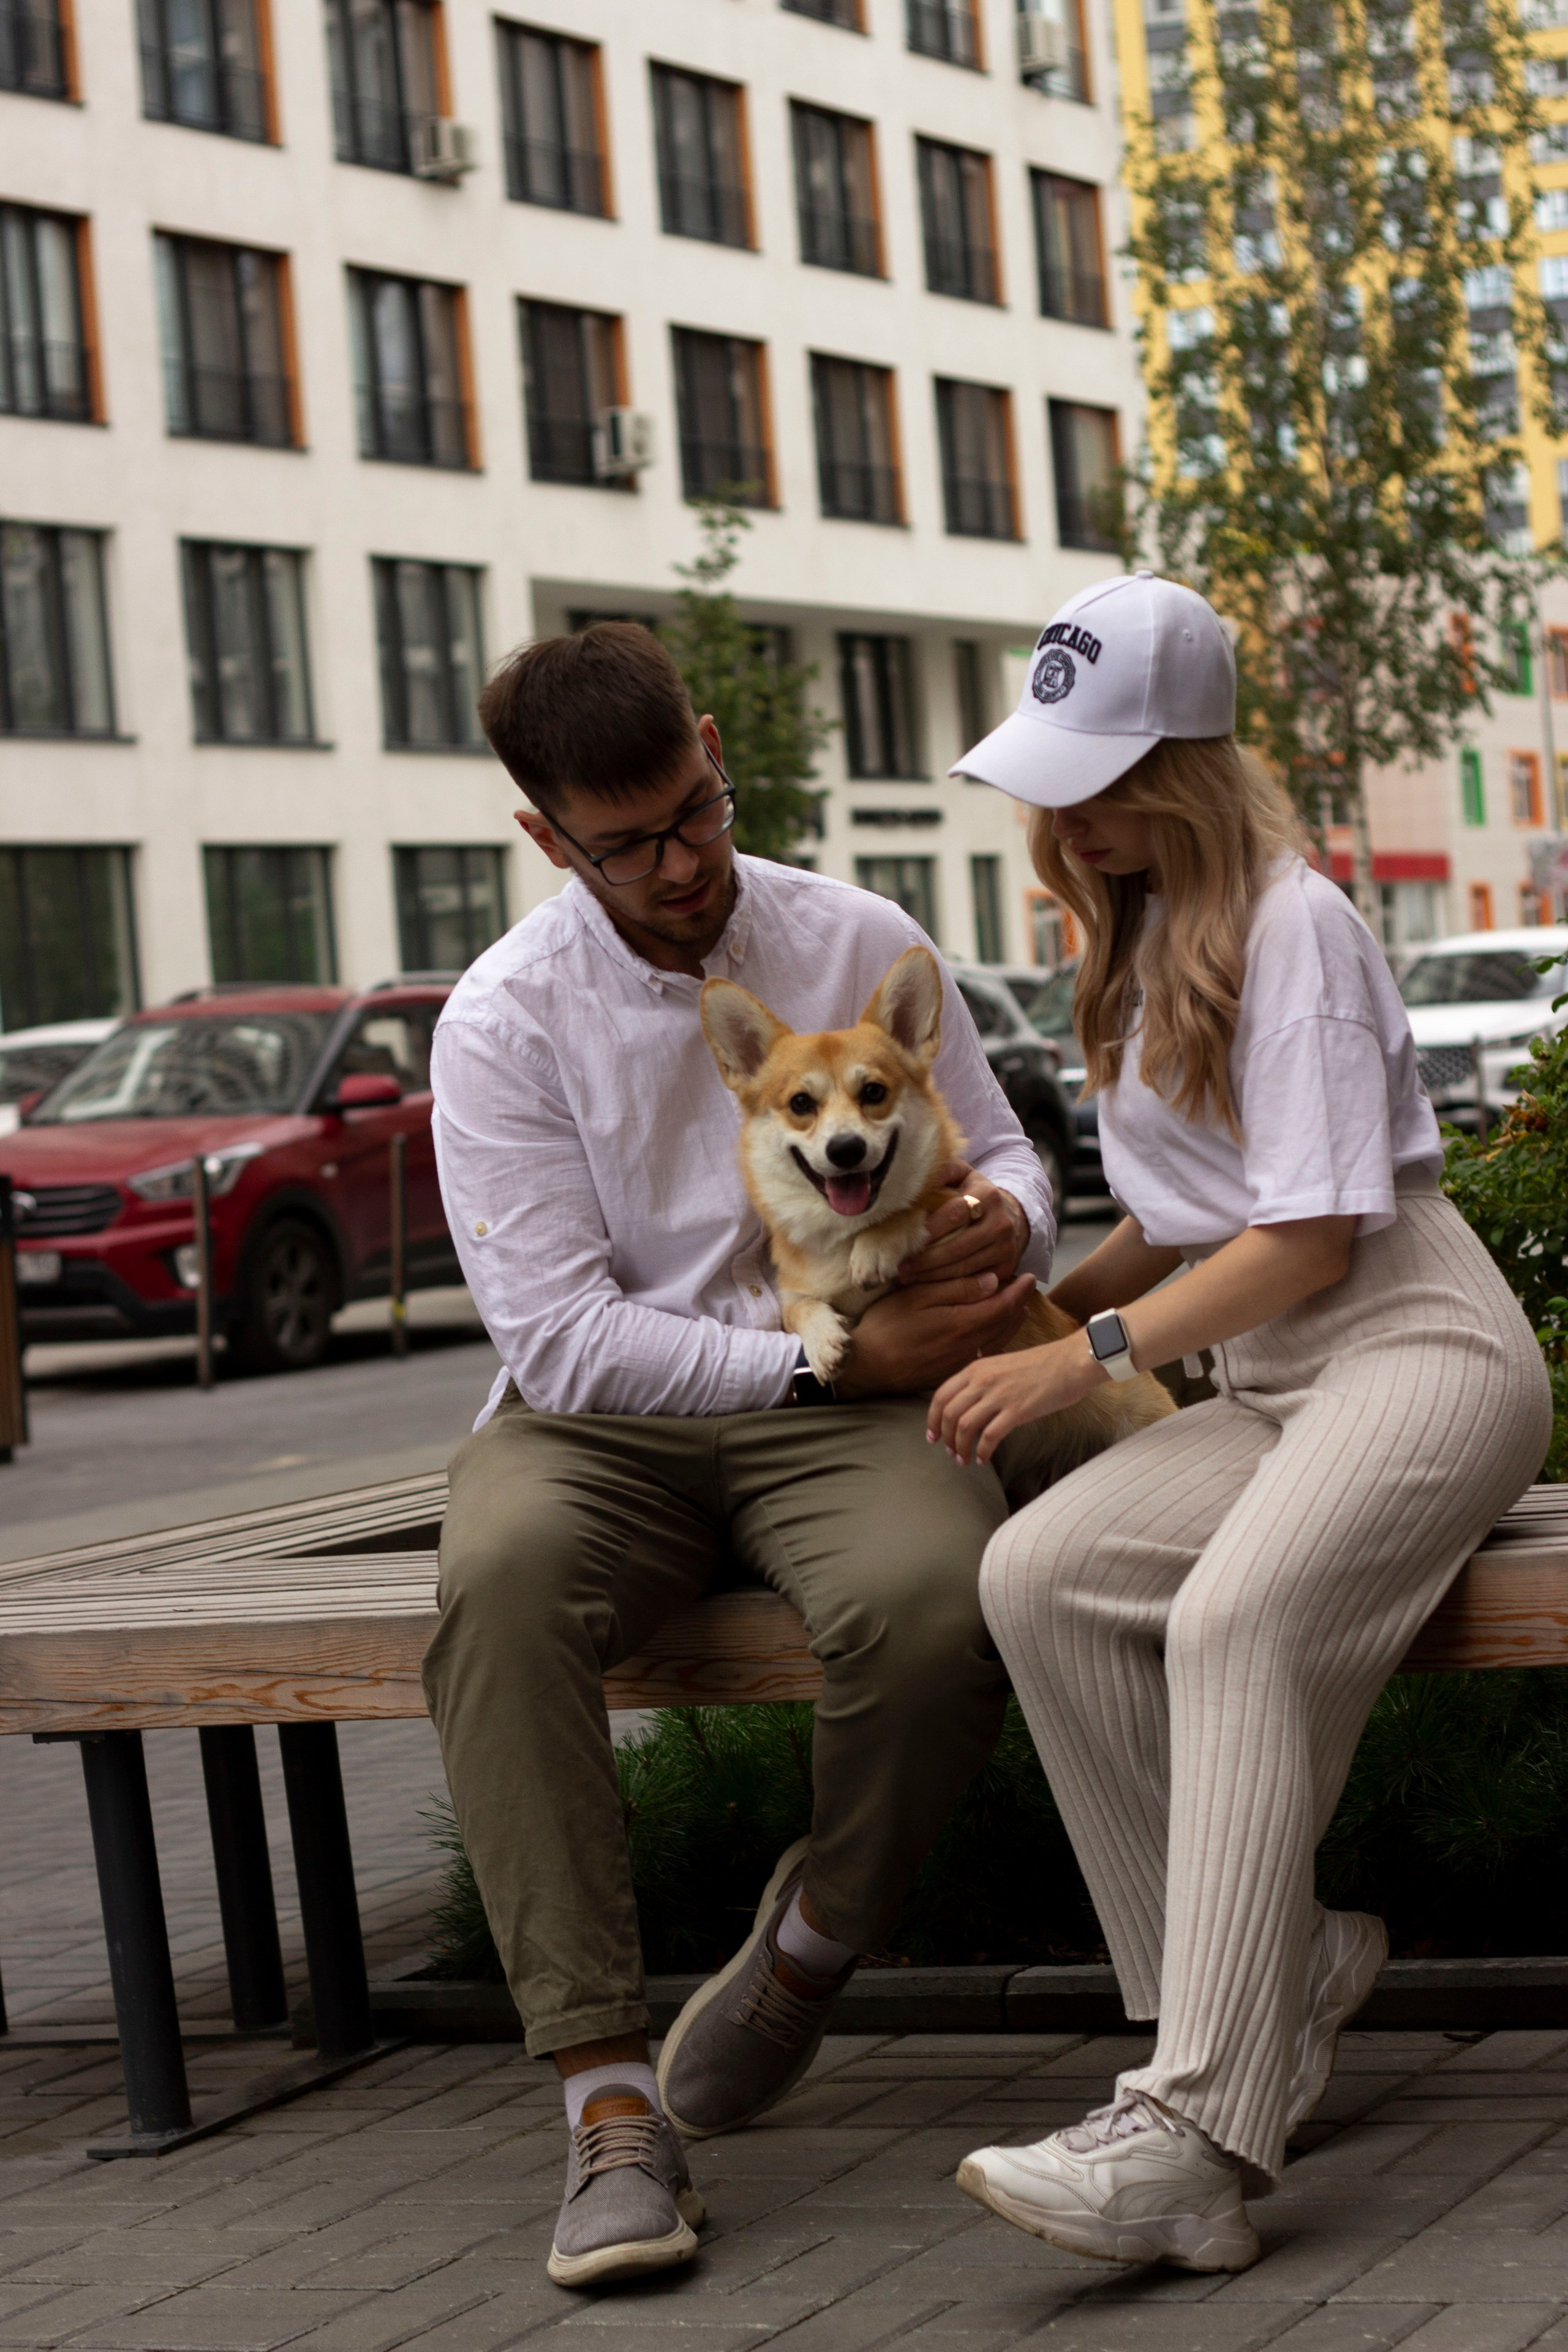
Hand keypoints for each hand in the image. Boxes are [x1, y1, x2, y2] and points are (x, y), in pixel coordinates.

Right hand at [834, 1269, 1037, 1399]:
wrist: (866, 1366)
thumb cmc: (886, 1324)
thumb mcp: (917, 1296)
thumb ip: (956, 1288)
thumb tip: (992, 1280)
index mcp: (962, 1324)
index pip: (1004, 1305)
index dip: (1020, 1290)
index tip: (1031, 1276)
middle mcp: (969, 1346)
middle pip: (1006, 1324)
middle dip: (1020, 1304)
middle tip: (1028, 1289)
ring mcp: (961, 1362)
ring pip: (998, 1341)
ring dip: (1012, 1323)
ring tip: (1019, 1308)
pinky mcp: (952, 1372)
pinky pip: (985, 1355)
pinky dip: (998, 1340)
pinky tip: (996, 1334)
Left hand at [898, 1162, 1026, 1287]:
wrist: (1010, 1214)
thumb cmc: (974, 1193)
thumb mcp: (961, 1175)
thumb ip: (940, 1172)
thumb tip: (914, 1179)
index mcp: (987, 1196)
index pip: (953, 1215)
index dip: (928, 1230)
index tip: (904, 1241)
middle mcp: (1001, 1223)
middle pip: (958, 1247)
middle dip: (926, 1260)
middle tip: (901, 1267)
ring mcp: (1006, 1248)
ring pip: (965, 1268)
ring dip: (933, 1277)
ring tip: (908, 1277)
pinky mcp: (1006, 1268)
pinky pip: (974, 1282)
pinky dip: (951, 1286)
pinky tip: (930, 1287)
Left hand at [927, 1334, 1102, 1466]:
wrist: (1072, 1361)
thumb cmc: (1042, 1365)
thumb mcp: (1003, 1365)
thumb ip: (983, 1381)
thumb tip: (970, 1405)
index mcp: (977, 1369)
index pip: (941, 1396)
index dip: (932, 1419)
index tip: (933, 1436)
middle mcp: (983, 1380)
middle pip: (949, 1414)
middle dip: (945, 1438)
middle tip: (949, 1452)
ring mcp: (999, 1396)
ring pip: (965, 1427)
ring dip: (960, 1448)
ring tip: (964, 1460)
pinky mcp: (1017, 1411)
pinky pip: (989, 1437)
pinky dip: (981, 1452)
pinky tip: (983, 1460)